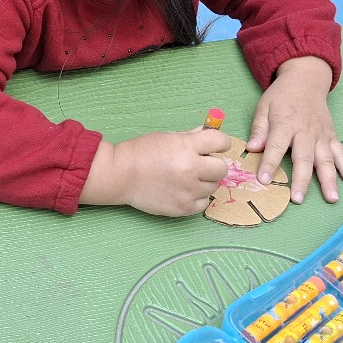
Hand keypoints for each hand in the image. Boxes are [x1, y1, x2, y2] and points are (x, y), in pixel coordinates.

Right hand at [82, 128, 231, 215]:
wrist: (120, 174)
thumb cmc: (141, 152)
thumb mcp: (167, 137)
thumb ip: (190, 137)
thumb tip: (208, 134)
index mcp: (187, 147)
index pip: (222, 141)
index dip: (220, 143)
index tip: (215, 146)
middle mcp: (191, 169)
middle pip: (222, 168)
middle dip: (213, 165)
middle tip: (200, 165)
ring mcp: (188, 191)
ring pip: (214, 187)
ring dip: (204, 182)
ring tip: (187, 179)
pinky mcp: (183, 208)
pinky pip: (204, 203)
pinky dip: (197, 198)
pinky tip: (184, 191)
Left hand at [246, 56, 342, 203]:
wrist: (306, 80)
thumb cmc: (281, 96)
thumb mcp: (264, 107)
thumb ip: (259, 129)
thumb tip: (252, 149)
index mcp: (285, 123)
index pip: (275, 146)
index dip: (269, 164)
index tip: (264, 180)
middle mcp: (305, 131)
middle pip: (304, 157)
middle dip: (301, 179)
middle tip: (298, 198)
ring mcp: (321, 134)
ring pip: (326, 159)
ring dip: (329, 179)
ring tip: (331, 198)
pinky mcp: (332, 135)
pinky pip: (340, 152)